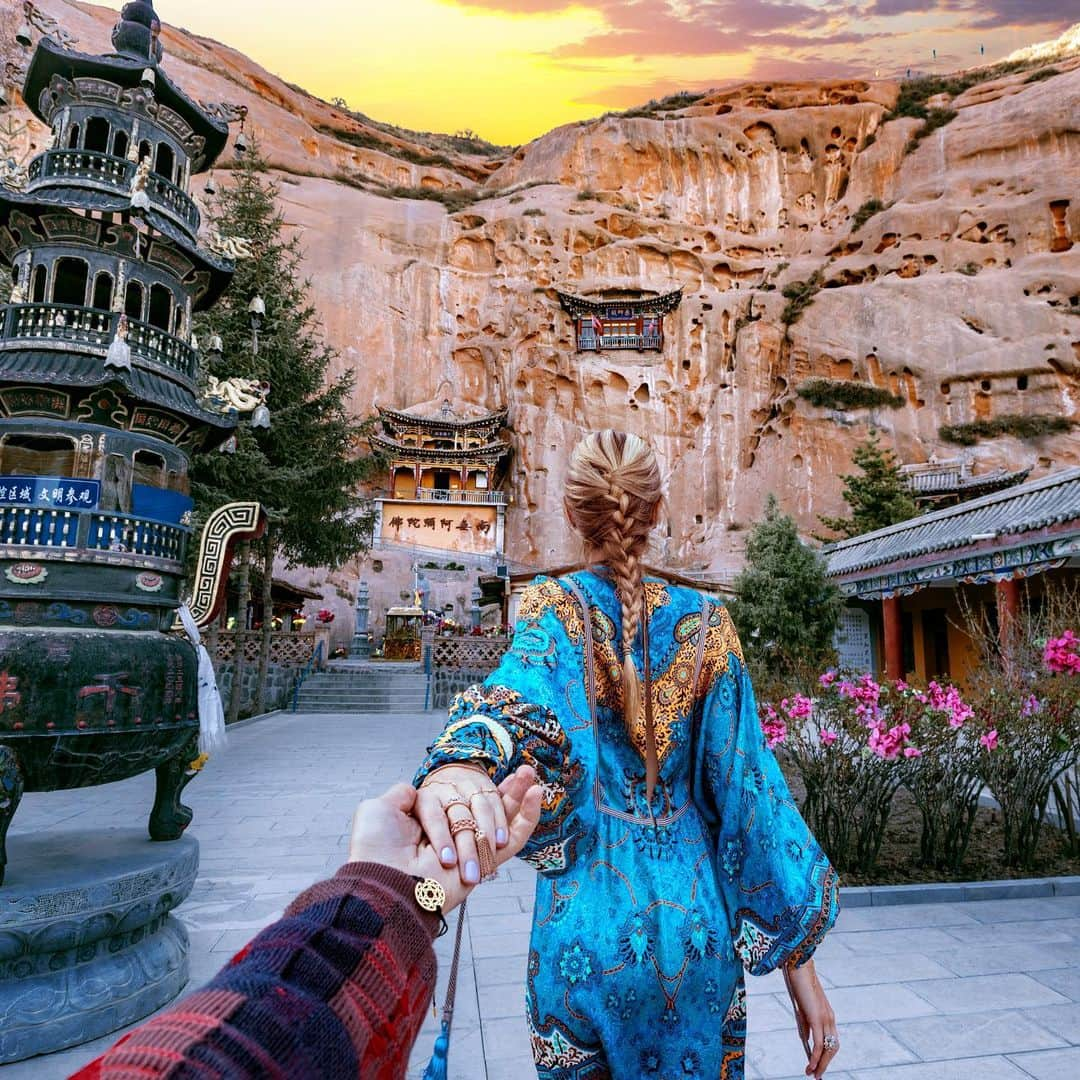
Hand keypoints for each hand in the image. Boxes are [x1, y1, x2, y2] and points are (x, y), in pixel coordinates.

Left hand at [348, 766, 540, 910]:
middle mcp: (451, 837)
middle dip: (505, 789)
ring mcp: (469, 850)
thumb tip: (414, 789)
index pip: (457, 799)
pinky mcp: (484, 861)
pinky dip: (528, 817)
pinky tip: (537, 794)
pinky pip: (513, 839)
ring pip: (502, 820)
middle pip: (485, 808)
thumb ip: (401, 795)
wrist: (384, 878)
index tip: (477, 775)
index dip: (472, 786)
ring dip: (519, 795)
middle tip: (524, 771)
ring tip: (531, 773)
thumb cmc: (377, 847)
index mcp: (428, 825)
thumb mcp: (379, 809)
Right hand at [783, 960, 837, 1077]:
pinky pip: (820, 1044)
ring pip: (828, 1049)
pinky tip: (811, 1065)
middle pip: (833, 1047)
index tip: (818, 1065)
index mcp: (827, 1014)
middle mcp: (830, 1018)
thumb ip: (805, 1021)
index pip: (831, 1039)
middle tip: (816, 1075)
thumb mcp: (801, 1005)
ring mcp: (825, 1018)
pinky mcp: (817, 1018)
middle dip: (825, 1063)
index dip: (827, 1054)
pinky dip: (816, 1058)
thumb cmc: (797, 981)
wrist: (798, 964)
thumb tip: (806, 1038)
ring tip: (813, 1074)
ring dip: (822, 1064)